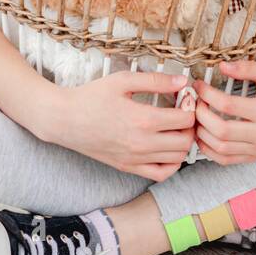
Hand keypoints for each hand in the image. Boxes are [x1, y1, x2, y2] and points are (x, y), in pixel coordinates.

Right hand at [49, 71, 195, 180]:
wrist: (64, 119)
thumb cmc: (91, 97)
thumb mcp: (123, 80)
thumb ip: (155, 80)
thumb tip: (183, 82)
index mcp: (143, 119)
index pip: (186, 119)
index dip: (191, 107)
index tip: (185, 98)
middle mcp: (142, 143)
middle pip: (186, 141)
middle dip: (191, 126)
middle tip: (183, 113)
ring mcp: (135, 159)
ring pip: (178, 159)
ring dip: (183, 143)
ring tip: (175, 128)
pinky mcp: (128, 167)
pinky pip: (161, 174)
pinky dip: (171, 164)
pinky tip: (167, 148)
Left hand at [191, 60, 255, 164]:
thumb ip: (247, 68)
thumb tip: (221, 67)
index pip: (227, 105)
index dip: (207, 94)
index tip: (199, 85)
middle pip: (221, 130)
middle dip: (200, 115)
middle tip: (195, 102)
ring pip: (220, 148)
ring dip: (201, 133)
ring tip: (196, 117)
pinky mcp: (254, 155)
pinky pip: (225, 159)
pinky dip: (209, 149)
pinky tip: (204, 134)